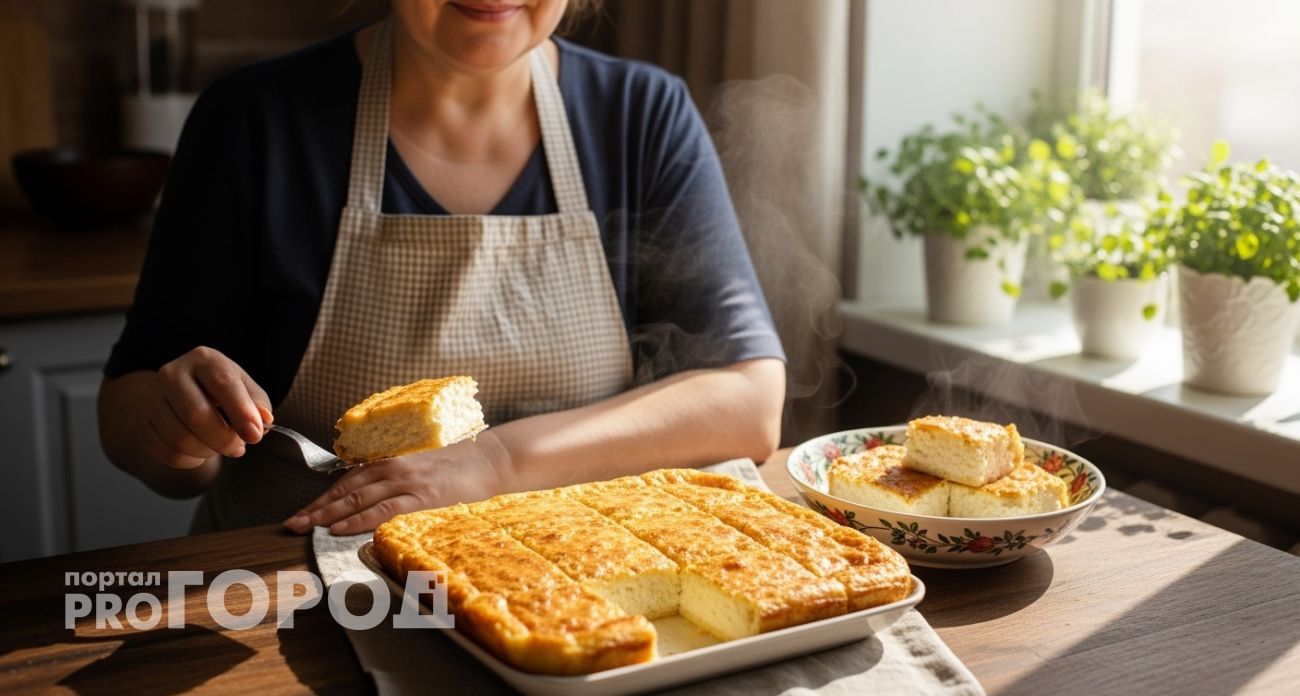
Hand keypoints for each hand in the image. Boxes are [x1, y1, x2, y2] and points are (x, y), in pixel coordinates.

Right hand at [138, 346, 272, 469]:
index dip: (241, 413)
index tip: (255, 435)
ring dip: (208, 452)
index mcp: (204, 359)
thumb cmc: (221, 393)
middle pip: (196, 415)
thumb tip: (263, 420)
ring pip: (181, 439)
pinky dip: (192, 460)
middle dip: (223, 439)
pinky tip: (201, 452)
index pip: (223, 384)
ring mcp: (152, 399)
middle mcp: (172, 374)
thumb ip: (257, 403)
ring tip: (220, 447)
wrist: (180, 396)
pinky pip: (169, 454)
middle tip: (238, 447)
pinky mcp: (143, 424)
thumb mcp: (244, 389)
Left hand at [284, 433, 506, 534]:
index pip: (347, 482)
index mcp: (390, 463)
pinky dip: (358, 519)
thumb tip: (374, 499)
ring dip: (328, 513)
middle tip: (291, 524)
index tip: (303, 512)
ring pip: (357, 499)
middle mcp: (393, 469)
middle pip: (345, 490)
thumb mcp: (420, 469)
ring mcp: (406, 481)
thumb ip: (397, 481)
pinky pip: (382, 509)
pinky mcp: (421, 496)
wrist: (490, 460)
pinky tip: (339, 527)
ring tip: (306, 527)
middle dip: (316, 508)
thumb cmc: (458, 467)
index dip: (323, 498)